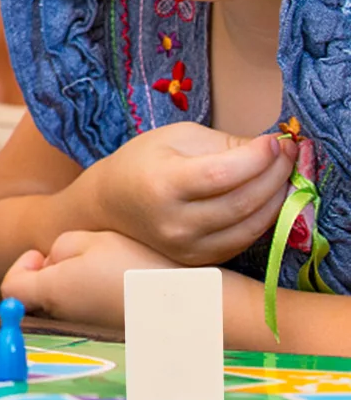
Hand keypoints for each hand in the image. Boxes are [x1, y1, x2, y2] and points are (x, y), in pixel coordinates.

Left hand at [2, 229, 177, 328]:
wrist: (187, 308)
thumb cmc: (137, 268)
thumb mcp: (92, 239)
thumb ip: (60, 247)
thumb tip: (51, 262)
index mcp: (54, 292)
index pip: (10, 288)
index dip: (20, 266)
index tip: (43, 253)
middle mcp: (65, 317)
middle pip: (37, 297)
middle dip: (49, 272)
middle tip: (80, 257)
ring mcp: (87, 330)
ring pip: (64, 303)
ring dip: (74, 283)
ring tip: (107, 268)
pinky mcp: (107, 335)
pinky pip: (88, 313)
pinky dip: (94, 297)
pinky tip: (122, 284)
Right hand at [87, 124, 294, 265]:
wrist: (111, 203)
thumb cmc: (143, 162)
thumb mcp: (176, 138)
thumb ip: (224, 143)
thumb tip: (272, 147)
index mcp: (162, 184)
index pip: (222, 174)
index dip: (256, 158)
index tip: (275, 141)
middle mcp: (174, 222)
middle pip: (242, 202)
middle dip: (275, 175)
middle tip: (289, 154)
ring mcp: (187, 247)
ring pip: (250, 226)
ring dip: (277, 198)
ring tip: (283, 174)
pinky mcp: (199, 260)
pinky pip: (243, 241)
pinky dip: (263, 218)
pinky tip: (268, 198)